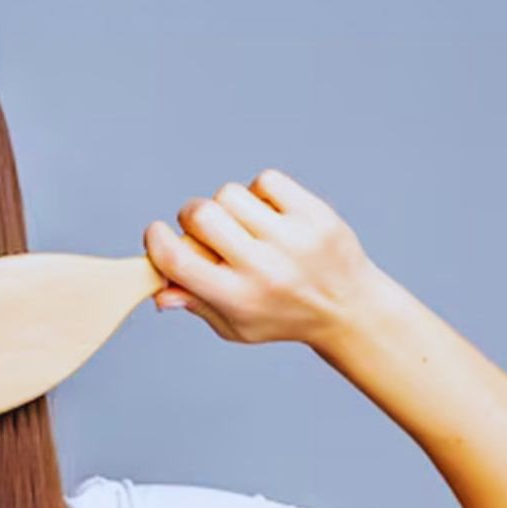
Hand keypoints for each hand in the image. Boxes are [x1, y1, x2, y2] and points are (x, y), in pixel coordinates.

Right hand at [143, 168, 398, 345]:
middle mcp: (263, 267)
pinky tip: (269, 213)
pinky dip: (260, 192)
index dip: (155, 240)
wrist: (350, 308)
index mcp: (237, 298)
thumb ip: (195, 304)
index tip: (156, 234)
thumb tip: (158, 289)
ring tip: (244, 225)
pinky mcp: (314, 214)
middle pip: (201, 215)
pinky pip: (266, 181)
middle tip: (203, 228)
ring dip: (227, 205)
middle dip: (191, 216)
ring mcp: (291, 238)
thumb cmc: (284, 317)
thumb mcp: (235, 326)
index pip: (177, 260)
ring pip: (230, 194)